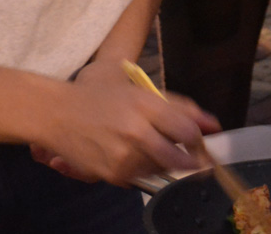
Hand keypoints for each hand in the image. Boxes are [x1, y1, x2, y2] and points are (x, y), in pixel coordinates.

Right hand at [30, 59, 218, 185]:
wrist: (57, 113)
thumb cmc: (102, 98)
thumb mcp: (142, 93)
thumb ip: (180, 107)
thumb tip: (213, 124)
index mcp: (146, 105)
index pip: (187, 131)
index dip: (201, 143)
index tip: (206, 148)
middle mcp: (137, 131)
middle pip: (179, 158)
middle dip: (192, 163)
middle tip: (196, 163)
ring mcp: (124, 156)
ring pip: (161, 169)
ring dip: (165, 164)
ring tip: (151, 149)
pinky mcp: (112, 174)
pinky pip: (141, 178)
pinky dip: (144, 170)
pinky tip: (132, 155)